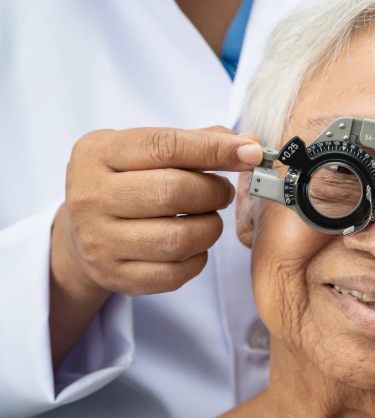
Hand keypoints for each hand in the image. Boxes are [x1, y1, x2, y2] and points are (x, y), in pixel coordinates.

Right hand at [49, 126, 261, 365]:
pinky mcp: (114, 276)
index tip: (251, 154)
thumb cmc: (128, 182)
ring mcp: (99, 241)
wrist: (81, 232)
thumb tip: (251, 146)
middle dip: (214, 191)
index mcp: (98, 153)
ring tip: (208, 217)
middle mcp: (90, 196)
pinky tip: (194, 245)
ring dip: (210, 227)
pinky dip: (199, 258)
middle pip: (173, 192)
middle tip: (222, 192)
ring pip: (178, 238)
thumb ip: (198, 142)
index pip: (166, 146)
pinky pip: (176, 273)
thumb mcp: (146, 151)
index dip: (215, 149)